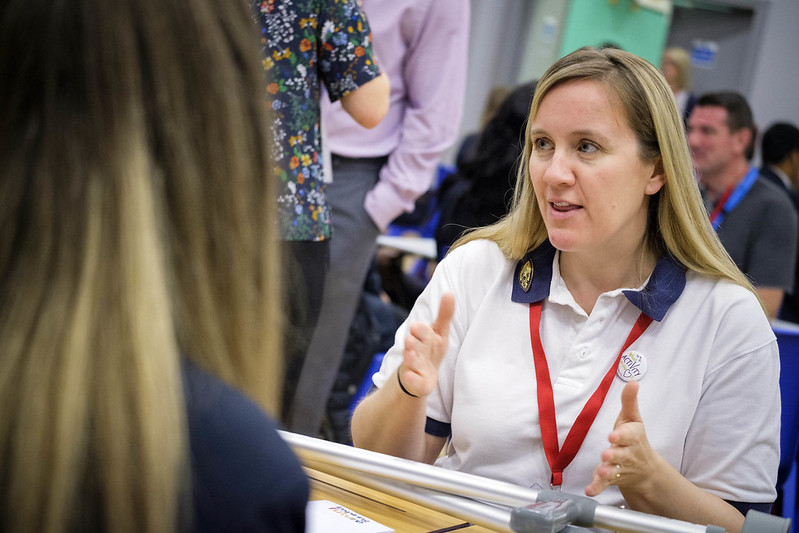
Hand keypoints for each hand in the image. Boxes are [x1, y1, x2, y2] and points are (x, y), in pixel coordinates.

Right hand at [397, 293, 454, 397]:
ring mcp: (414, 365)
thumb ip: (444, 314)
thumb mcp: (439, 332)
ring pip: (411, 361)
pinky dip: (411, 378)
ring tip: (409, 354)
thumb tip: (449, 293)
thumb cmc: (430, 350)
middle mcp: (415, 350)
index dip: (419, 330)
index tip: (416, 326)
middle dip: (412, 342)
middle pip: (414, 345)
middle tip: (410, 340)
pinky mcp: (415, 381)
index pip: (420, 331)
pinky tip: (411, 376)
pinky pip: (412, 380)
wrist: (419, 375)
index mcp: (422, 337)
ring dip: (410, 358)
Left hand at [585, 380, 659, 497]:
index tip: (614, 435)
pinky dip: (598, 487)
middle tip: (606, 454)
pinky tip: (591, 490)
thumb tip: (632, 381)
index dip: (622, 436)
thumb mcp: (633, 419)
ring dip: (607, 471)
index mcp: (632, 437)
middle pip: (622, 454)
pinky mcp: (611, 478)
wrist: (646, 469)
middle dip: (614, 454)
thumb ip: (629, 401)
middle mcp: (628, 454)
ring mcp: (620, 467)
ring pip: (614, 470)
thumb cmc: (635, 439)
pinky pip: (604, 484)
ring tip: (601, 472)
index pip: (629, 435)